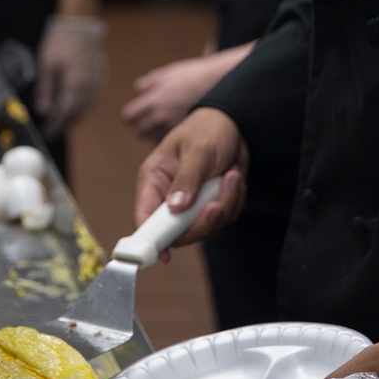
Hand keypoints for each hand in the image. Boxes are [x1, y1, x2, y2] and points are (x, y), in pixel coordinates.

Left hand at [35, 15, 106, 135]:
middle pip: (79, 112)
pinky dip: (84, 106)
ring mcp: (97, 81)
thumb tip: (42, 110)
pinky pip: (93, 98)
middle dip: (66, 122)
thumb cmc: (61, 43)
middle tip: (54, 129)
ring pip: (88, 106)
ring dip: (76, 116)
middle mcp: (89, 85)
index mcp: (75, 83)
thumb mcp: (46, 65)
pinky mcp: (100, 77)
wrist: (79, 25)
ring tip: (63, 121)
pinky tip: (74, 107)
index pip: (67, 111)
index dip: (57, 122)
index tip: (48, 129)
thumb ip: (45, 90)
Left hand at [121, 44, 252, 139]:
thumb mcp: (170, 73)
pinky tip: (179, 134)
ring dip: (157, 136)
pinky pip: (173, 145)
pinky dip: (172, 141)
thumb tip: (139, 87)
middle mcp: (161, 115)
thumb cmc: (195, 76)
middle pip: (140, 132)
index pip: (129, 117)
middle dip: (143, 129)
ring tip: (167, 129)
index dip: (131, 117)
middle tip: (151, 124)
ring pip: (155, 141)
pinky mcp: (187, 135)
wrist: (220, 82)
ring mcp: (173, 126)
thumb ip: (151, 81)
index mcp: (153, 99)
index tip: (135, 117)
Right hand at [134, 107, 248, 259]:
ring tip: (231, 176)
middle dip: (201, 222)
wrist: (233, 124)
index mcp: (154, 179)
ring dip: (224, 205)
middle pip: (177, 233)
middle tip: (217, 205)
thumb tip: (174, 208)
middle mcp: (169, 196)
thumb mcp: (198, 150)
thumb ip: (186, 179)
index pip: (144, 217)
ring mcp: (191, 203)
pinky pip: (224, 217)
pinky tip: (234, 177)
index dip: (149, 240)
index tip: (163, 255)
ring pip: (205, 227)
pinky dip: (234, 200)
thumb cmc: (207, 129)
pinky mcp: (211, 204)